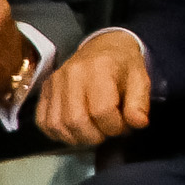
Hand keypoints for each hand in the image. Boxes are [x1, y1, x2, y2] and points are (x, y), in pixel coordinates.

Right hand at [38, 31, 148, 147]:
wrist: (104, 47)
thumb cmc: (123, 64)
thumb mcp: (141, 78)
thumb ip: (139, 102)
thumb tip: (138, 123)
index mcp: (99, 68)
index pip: (102, 110)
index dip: (114, 127)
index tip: (123, 127)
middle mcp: (72, 74)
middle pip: (76, 120)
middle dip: (95, 136)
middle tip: (108, 132)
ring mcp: (54, 82)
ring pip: (57, 124)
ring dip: (77, 137)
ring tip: (93, 132)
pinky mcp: (44, 91)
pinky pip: (43, 122)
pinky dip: (58, 134)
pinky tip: (75, 132)